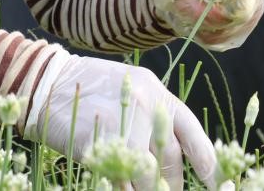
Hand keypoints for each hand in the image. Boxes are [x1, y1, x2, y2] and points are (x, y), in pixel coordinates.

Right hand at [22, 51, 214, 189]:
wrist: (45, 83)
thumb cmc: (86, 89)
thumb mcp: (126, 91)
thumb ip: (149, 118)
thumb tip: (164, 159)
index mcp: (156, 94)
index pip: (191, 133)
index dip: (207, 162)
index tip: (217, 184)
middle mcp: (145, 106)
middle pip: (168, 159)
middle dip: (170, 183)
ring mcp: (123, 124)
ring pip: (146, 174)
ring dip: (146, 188)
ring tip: (139, 188)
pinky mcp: (101, 143)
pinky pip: (121, 178)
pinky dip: (124, 188)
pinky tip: (120, 187)